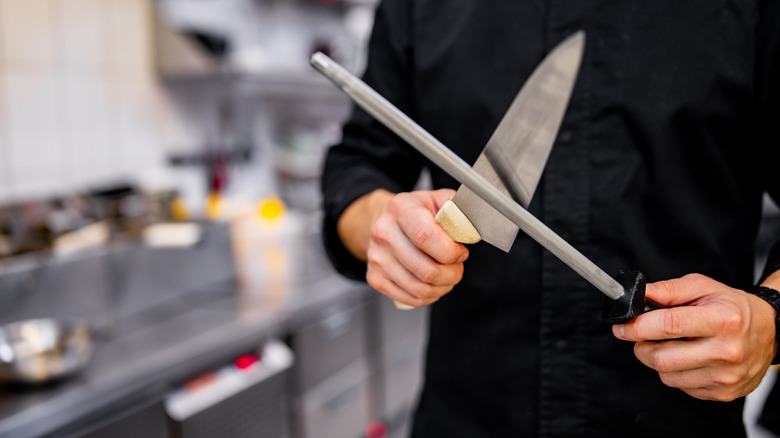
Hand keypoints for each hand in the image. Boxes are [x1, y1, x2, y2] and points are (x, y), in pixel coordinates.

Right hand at [364, 189, 468, 306]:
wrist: (387, 222)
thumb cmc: (416, 212)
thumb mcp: (438, 201)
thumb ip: (457, 211)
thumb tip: (470, 231)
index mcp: (400, 209)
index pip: (425, 236)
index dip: (450, 251)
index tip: (461, 253)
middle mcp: (383, 233)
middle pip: (426, 270)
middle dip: (452, 274)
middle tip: (457, 267)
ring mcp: (377, 258)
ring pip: (420, 289)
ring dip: (443, 287)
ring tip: (448, 275)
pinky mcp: (375, 278)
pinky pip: (411, 299)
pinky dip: (430, 296)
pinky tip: (434, 284)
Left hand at [612, 273, 775, 400]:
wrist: (770, 332)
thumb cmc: (732, 308)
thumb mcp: (703, 287)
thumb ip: (668, 290)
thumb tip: (639, 294)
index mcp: (722, 320)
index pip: (668, 326)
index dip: (637, 327)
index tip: (621, 327)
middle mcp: (726, 351)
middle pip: (661, 357)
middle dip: (642, 346)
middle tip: (644, 336)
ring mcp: (725, 376)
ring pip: (667, 375)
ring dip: (658, 360)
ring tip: (672, 345)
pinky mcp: (723, 392)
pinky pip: (681, 387)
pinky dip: (675, 372)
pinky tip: (688, 358)